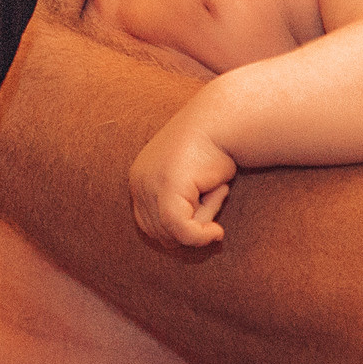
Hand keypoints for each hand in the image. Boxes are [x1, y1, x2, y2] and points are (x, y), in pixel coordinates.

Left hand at [131, 115, 237, 246]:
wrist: (224, 120)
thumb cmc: (215, 151)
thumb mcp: (192, 183)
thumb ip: (181, 208)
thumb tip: (179, 243)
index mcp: (139, 178)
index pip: (148, 226)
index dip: (176, 231)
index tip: (203, 220)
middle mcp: (138, 181)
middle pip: (159, 233)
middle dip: (191, 225)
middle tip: (214, 196)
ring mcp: (149, 184)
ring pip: (174, 232)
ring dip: (201, 222)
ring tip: (216, 193)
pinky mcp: (167, 188)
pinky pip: (182, 230)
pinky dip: (201, 236)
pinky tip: (218, 233)